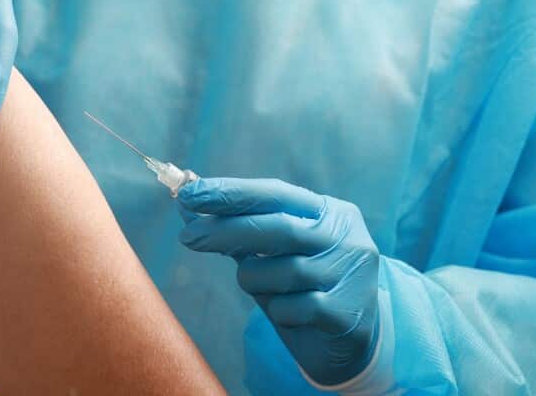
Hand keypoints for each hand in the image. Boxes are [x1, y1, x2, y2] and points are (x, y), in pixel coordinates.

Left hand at [177, 178, 381, 385]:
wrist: (350, 343)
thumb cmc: (301, 287)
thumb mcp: (270, 254)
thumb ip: (234, 230)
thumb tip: (184, 207)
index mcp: (329, 212)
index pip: (275, 193)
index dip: (230, 192)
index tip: (188, 194)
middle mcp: (347, 237)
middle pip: (279, 228)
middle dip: (227, 230)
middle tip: (188, 237)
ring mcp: (352, 275)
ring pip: (282, 271)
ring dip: (254, 280)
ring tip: (259, 286)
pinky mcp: (347, 313)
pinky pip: (291, 308)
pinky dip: (278, 311)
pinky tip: (289, 314)